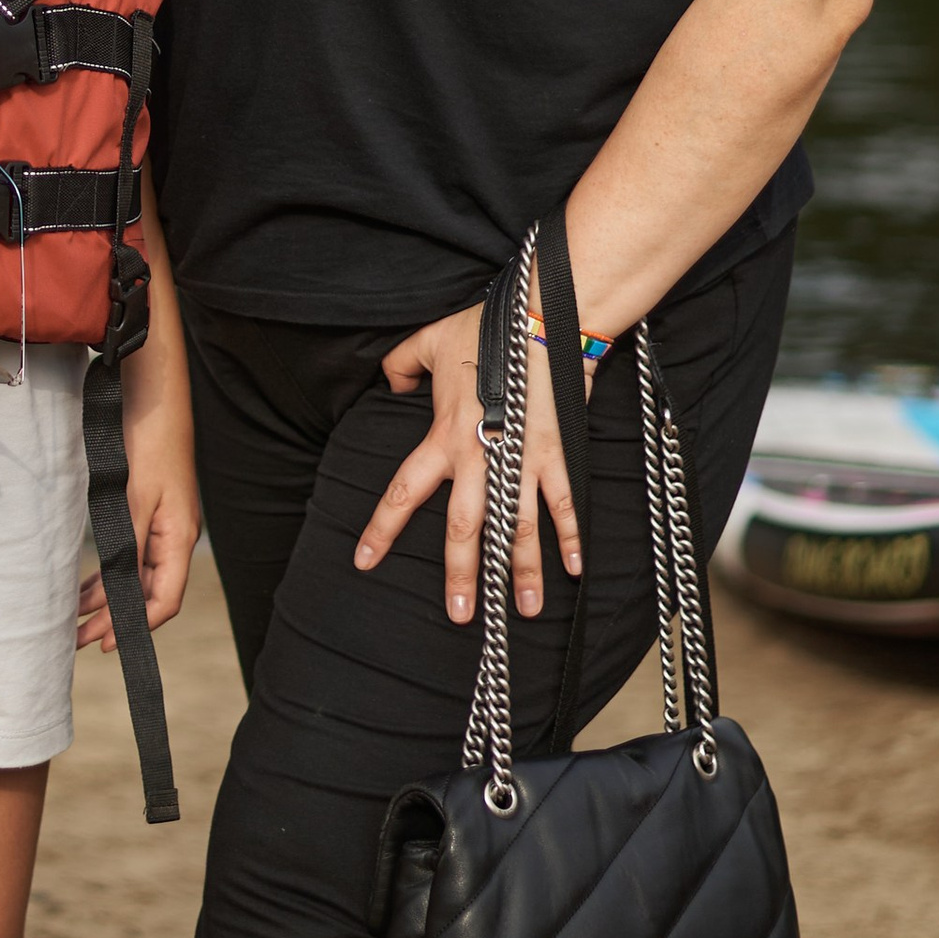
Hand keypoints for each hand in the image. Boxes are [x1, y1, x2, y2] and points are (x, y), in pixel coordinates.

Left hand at [77, 417, 199, 650]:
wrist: (150, 394)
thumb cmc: (147, 440)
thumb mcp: (133, 496)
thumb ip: (128, 546)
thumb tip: (118, 593)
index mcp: (178, 538)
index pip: (164, 600)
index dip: (136, 626)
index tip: (107, 644)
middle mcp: (172, 537)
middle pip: (146, 593)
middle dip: (113, 618)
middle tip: (77, 640)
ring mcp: (160, 525)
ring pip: (134, 576)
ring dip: (106, 598)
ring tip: (74, 620)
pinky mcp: (145, 510)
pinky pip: (128, 554)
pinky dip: (108, 572)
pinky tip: (87, 586)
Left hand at [356, 304, 585, 624]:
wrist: (541, 321)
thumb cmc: (485, 330)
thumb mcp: (430, 340)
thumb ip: (401, 363)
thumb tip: (389, 381)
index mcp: (444, 438)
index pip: (404, 491)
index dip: (382, 528)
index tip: (364, 561)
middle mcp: (479, 459)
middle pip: (465, 528)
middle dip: (461, 576)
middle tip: (460, 615)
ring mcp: (521, 462)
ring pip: (517, 528)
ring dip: (521, 573)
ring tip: (524, 611)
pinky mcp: (556, 455)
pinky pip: (563, 505)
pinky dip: (570, 538)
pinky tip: (573, 571)